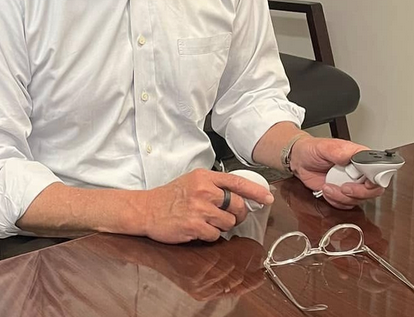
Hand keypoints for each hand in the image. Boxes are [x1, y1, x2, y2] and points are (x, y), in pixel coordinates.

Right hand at [140, 169, 273, 243]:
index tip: (268, 198)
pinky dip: (209, 235)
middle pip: (237, 205)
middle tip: (230, 216)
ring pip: (228, 222)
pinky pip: (215, 235)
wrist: (146, 209)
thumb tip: (239, 196)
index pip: (237, 182)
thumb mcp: (192, 181)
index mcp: (204, 177)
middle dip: (238, 214)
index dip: (256, 191)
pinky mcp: (194, 226)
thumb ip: (214, 186)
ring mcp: (199, 209)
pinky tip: (197, 229)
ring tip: (206, 221)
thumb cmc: (170, 196)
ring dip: (221, 226)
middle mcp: (203, 191)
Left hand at [290, 137, 383, 209]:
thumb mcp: (324, 147)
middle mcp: (359, 171)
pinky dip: (335, 201)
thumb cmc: (312, 149)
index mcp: (359, 157)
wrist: (300, 160)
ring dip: (342, 197)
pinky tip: (326, 190)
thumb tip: (352, 156)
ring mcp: (352, 184)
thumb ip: (339, 151)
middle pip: (374, 189)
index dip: (376, 179)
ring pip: (359, 199)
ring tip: (328, 186)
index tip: (365, 182)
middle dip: (358, 192)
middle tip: (343, 188)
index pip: (379, 170)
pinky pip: (346, 205)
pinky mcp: (343, 194)